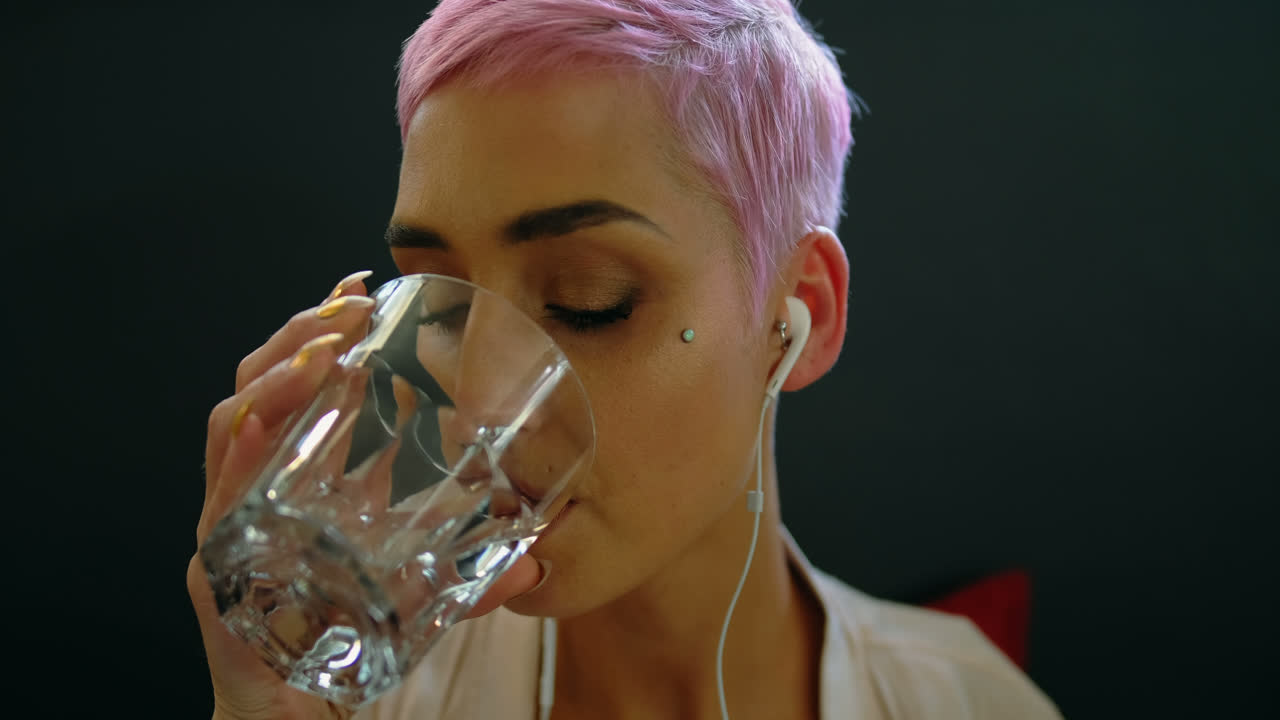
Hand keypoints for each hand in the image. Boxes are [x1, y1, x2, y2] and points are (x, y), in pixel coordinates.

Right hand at [186, 271, 544, 719]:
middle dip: (300, 333)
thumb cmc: (344, 641)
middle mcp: (254, 489)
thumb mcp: (416, 594)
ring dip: (276, 376)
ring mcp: (229, 521)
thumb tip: (533, 561)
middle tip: (350, 306)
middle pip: (260, 386)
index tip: (362, 288)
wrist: (292, 711)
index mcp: (296, 479)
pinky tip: (266, 417)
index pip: (299, 387)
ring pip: (232, 424)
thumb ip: (469, 575)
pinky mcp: (216, 565)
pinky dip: (239, 447)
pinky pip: (216, 493)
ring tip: (325, 350)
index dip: (323, 330)